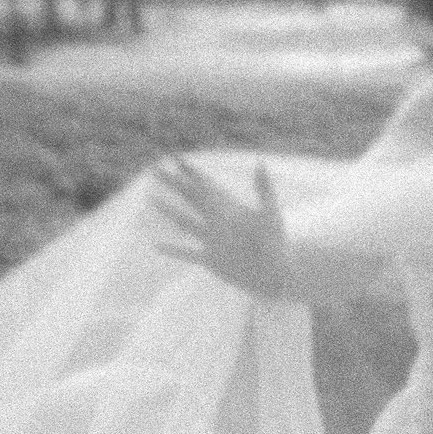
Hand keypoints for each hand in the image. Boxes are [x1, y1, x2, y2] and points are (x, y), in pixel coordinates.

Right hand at [151, 157, 291, 297]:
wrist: (278, 275)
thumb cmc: (278, 244)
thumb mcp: (270, 214)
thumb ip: (264, 189)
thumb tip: (261, 163)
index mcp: (229, 209)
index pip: (204, 186)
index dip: (190, 171)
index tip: (175, 158)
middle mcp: (218, 222)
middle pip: (191, 198)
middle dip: (174, 183)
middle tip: (156, 169)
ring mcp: (213, 241)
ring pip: (186, 222)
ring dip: (170, 211)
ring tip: (153, 199)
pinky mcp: (212, 261)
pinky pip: (187, 254)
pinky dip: (173, 250)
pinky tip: (157, 246)